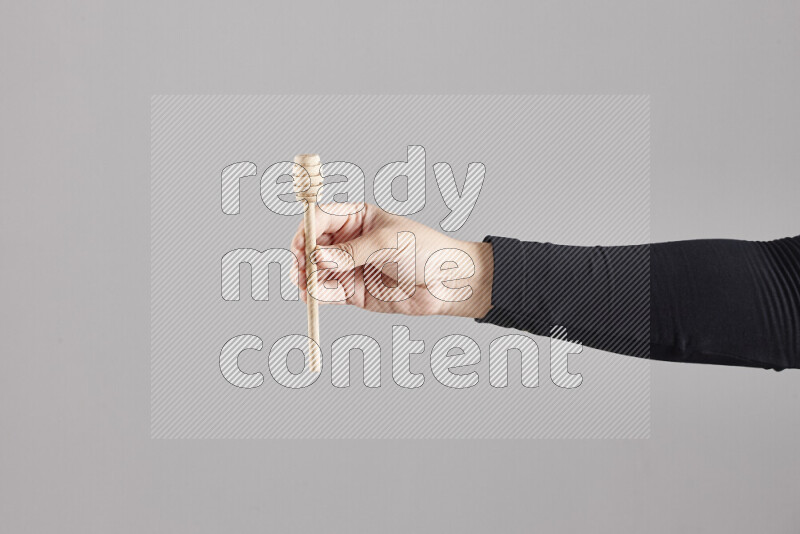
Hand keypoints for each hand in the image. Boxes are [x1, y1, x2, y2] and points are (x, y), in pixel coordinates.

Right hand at [290, 203, 493, 317]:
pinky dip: (317, 295)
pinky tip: (314, 296)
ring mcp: (348, 267)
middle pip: (312, 246)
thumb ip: (350, 252)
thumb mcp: (387, 244)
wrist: (446, 283)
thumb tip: (318, 258)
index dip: (307, 230)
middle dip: (302, 257)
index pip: (320, 218)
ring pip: (315, 271)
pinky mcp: (352, 292)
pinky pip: (326, 293)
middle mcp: (348, 241)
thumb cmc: (425, 251)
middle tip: (301, 269)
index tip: (303, 246)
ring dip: (305, 278)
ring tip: (306, 286)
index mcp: (356, 217)